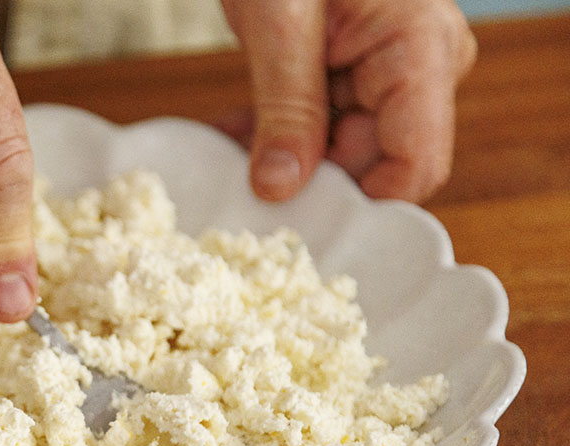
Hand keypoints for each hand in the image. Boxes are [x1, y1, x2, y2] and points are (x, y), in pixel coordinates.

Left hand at [219, 0, 476, 202]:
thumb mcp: (280, 23)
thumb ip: (286, 108)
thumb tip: (280, 186)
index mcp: (423, 50)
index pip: (416, 164)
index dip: (362, 202)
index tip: (300, 217)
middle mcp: (418, 68)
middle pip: (372, 164)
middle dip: (307, 180)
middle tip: (242, 188)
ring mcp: (384, 73)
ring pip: (337, 152)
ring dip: (279, 158)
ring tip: (227, 152)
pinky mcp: (350, 75)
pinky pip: (316, 126)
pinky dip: (271, 134)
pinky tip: (229, 133)